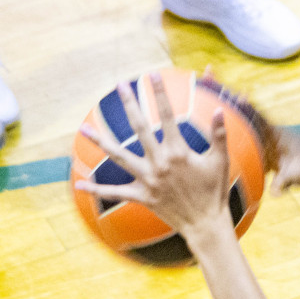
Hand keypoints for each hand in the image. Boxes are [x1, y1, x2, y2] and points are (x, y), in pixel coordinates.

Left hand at [74, 72, 232, 235]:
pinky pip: (115, 192)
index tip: (152, 75)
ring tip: (84, 129)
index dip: (159, 93)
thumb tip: (217, 110)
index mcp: (178, 152)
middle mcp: (159, 163)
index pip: (168, 115)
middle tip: (120, 85)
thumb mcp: (220, 160)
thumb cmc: (214, 190)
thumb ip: (219, 134)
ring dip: (100, 141)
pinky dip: (96, 190)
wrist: (205, 223)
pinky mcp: (141, 196)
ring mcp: (148, 180)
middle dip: (130, 104)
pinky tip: (79, 184)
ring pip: (118, 157)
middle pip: (140, 128)